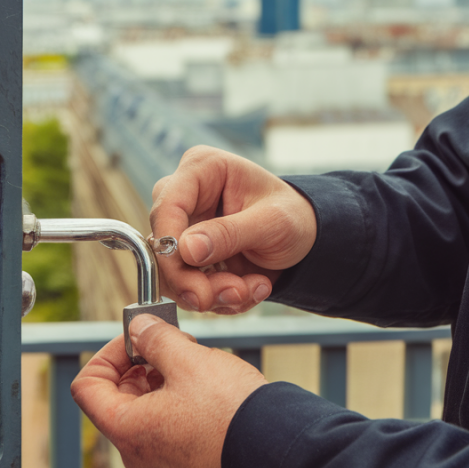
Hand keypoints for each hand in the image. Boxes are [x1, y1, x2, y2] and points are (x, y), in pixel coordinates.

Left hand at [70, 314, 266, 467]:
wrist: (276, 451)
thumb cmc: (230, 410)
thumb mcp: (187, 360)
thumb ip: (155, 338)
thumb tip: (138, 328)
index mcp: (126, 429)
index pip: (87, 387)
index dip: (108, 354)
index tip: (137, 338)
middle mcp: (137, 452)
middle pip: (117, 397)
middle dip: (139, 363)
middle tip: (170, 343)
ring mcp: (162, 460)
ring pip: (145, 409)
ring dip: (162, 378)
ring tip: (194, 360)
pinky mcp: (187, 461)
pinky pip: (167, 423)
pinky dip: (178, 398)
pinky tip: (207, 383)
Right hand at [150, 146, 316, 313]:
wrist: (306, 238)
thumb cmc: (292, 216)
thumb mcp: (271, 222)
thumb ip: (229, 234)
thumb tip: (185, 249)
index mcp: (202, 169)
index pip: (168, 206)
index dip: (171, 246)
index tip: (190, 276)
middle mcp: (186, 197)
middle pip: (163, 245)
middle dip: (195, 279)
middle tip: (230, 294)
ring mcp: (185, 229)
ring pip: (173, 273)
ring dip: (211, 293)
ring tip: (250, 290)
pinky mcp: (190, 258)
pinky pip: (189, 287)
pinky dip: (219, 298)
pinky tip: (250, 289)